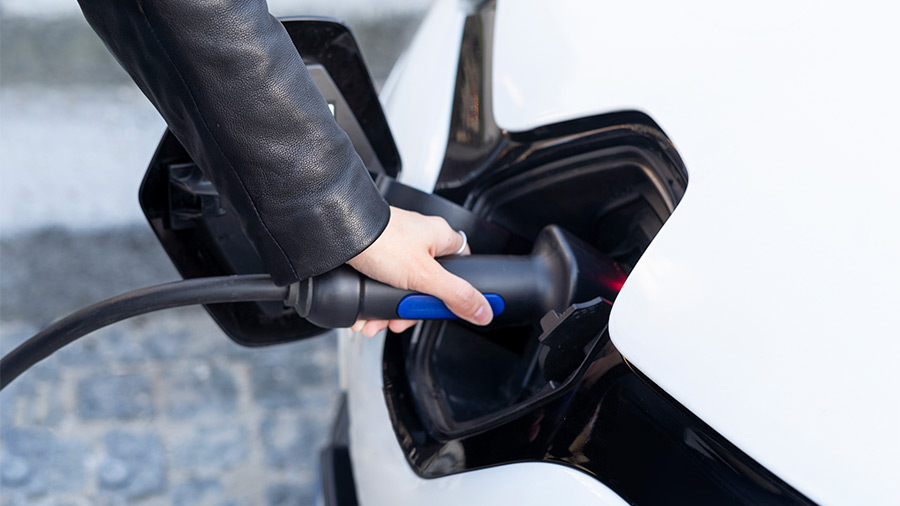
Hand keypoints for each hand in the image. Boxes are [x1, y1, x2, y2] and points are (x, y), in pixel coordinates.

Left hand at [346, 206, 492, 335]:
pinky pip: (381, 283)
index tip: (445, 308)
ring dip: (389, 311)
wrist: (337, 232)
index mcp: (440, 236)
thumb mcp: (424, 276)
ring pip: (402, 287)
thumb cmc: (380, 240)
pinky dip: (374, 302)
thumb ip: (456, 295)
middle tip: (402, 321)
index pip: (462, 265)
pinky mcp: (375, 252)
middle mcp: (420, 239)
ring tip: (376, 323)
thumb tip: (484, 311)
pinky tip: (366, 316)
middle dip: (412, 309)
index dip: (456, 291)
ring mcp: (396, 245)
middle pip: (427, 284)